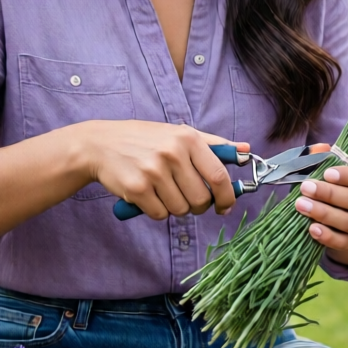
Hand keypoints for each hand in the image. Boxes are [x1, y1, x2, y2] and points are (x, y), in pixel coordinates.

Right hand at [77, 120, 244, 219]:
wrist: (100, 145)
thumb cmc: (144, 139)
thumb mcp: (179, 133)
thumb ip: (214, 144)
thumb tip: (246, 151)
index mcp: (188, 138)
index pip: (219, 176)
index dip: (227, 197)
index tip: (225, 206)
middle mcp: (172, 153)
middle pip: (201, 199)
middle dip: (198, 206)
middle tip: (188, 199)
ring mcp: (154, 172)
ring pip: (181, 209)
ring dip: (175, 207)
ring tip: (163, 192)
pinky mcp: (137, 189)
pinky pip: (159, 214)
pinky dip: (157, 211)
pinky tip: (148, 196)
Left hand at [295, 165, 347, 266]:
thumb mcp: (344, 167)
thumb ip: (331, 157)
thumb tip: (319, 149)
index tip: (328, 173)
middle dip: (331, 195)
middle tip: (306, 187)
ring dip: (325, 214)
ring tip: (302, 205)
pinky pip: (345, 243)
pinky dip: (328, 237)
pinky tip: (312, 228)